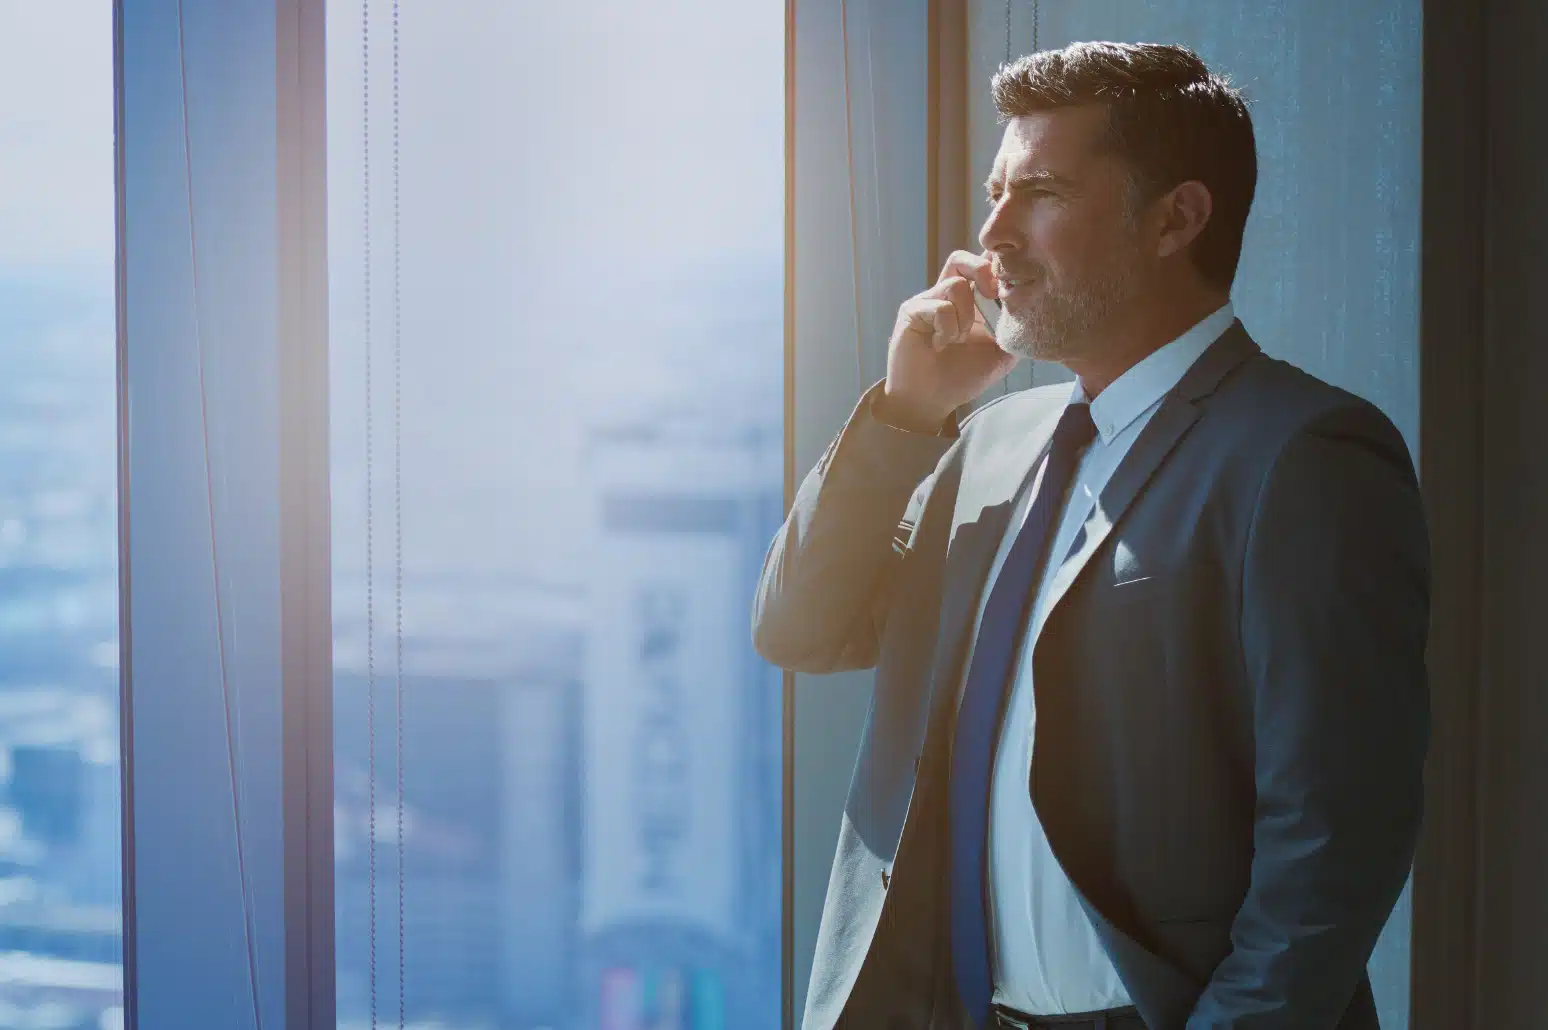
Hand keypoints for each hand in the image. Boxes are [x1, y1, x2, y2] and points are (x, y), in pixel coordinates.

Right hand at [879, 250, 1019, 430]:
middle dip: (982, 270)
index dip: (998, 267)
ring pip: (956, 285)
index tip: (1012, 285)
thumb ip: (1014, 329)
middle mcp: (946, 296)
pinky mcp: (912, 311)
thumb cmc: (961, 377)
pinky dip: (948, 328)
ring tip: (959, 339)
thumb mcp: (1000, 353)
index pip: (983, 266)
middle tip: (992, 295)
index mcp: (970, 301)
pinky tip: (942, 344)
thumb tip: (1034, 309)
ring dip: (965, 316)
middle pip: (962, 258)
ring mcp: (928, 301)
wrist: (929, 401)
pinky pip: (940, 307)